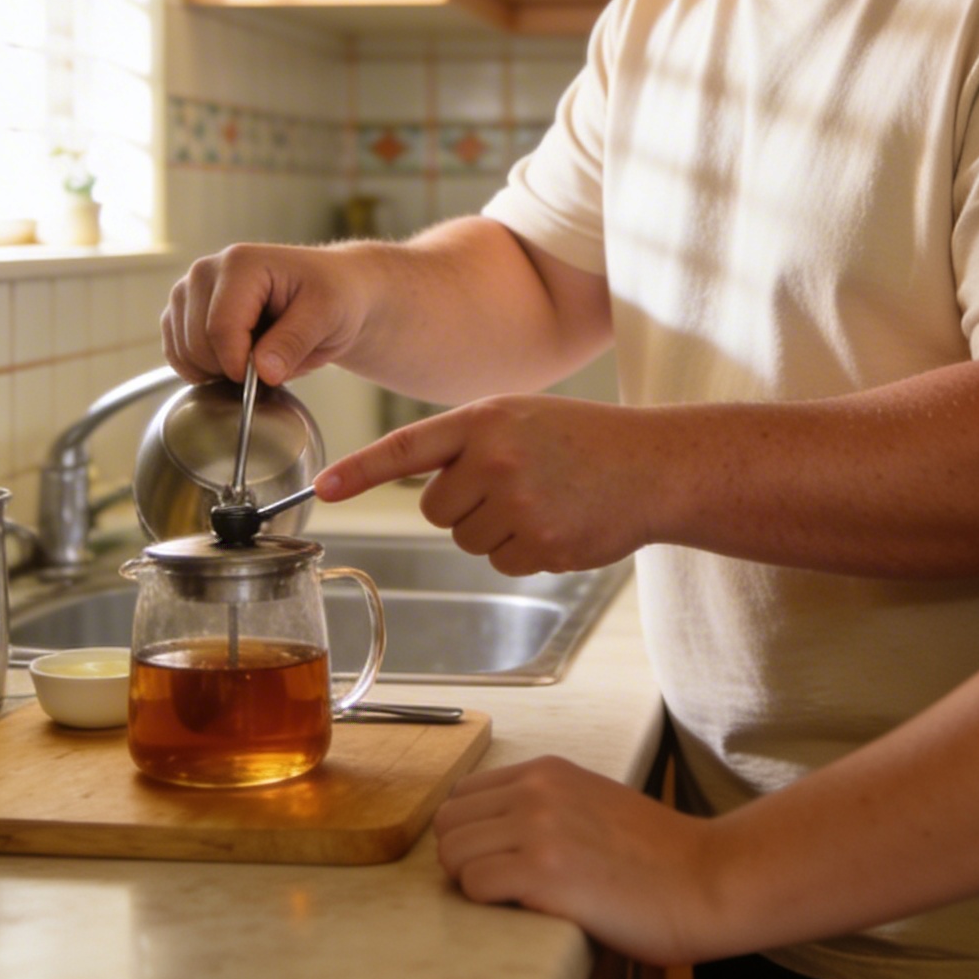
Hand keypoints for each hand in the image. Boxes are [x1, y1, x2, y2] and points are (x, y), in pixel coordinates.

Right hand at [161, 242, 371, 384]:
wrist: (332, 290)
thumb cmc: (333, 294)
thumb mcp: (329, 315)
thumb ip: (294, 341)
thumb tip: (262, 371)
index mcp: (240, 263)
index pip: (220, 329)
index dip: (239, 365)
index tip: (267, 377)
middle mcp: (206, 271)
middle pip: (195, 343)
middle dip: (230, 369)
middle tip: (270, 364)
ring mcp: (190, 291)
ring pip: (182, 351)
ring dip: (216, 370)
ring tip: (256, 357)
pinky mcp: (184, 311)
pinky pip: (177, 353)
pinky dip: (202, 369)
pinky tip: (235, 360)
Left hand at [314, 397, 663, 573]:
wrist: (654, 466)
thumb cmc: (585, 439)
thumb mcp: (523, 417)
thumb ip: (470, 442)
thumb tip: (425, 485)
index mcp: (486, 418)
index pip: (407, 446)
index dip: (361, 470)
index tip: (324, 489)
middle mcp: (496, 459)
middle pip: (436, 508)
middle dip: (464, 505)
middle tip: (513, 484)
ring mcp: (519, 504)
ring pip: (467, 539)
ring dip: (497, 529)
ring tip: (544, 500)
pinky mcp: (541, 545)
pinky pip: (503, 561)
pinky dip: (525, 551)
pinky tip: (558, 522)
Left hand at [435, 757, 726, 965]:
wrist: (705, 879)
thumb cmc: (657, 854)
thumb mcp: (594, 801)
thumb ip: (546, 804)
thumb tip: (496, 831)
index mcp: (548, 771)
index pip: (464, 793)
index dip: (470, 832)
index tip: (492, 857)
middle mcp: (537, 790)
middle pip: (448, 822)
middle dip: (462, 858)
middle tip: (497, 883)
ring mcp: (538, 829)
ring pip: (452, 853)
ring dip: (471, 882)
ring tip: (511, 897)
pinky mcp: (543, 872)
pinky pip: (474, 885)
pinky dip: (487, 904)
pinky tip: (524, 907)